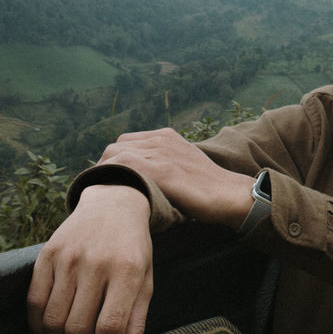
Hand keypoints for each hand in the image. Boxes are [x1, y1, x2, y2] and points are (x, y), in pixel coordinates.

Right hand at [27, 184, 152, 333]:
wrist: (113, 204)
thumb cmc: (133, 249)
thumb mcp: (144, 281)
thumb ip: (135, 322)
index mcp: (127, 271)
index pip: (110, 327)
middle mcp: (96, 263)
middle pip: (78, 329)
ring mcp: (68, 258)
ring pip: (53, 321)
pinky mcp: (46, 255)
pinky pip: (34, 303)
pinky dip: (39, 327)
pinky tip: (50, 330)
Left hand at [98, 127, 253, 227]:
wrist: (229, 194)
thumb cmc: (206, 188)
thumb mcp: (182, 165)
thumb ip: (162, 164)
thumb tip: (138, 179)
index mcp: (166, 135)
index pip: (124, 142)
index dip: (113, 162)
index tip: (110, 182)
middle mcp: (161, 139)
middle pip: (115, 147)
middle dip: (104, 168)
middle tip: (104, 192)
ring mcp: (161, 153)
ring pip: (115, 156)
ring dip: (105, 176)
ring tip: (104, 198)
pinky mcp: (163, 170)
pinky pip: (124, 166)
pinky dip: (112, 179)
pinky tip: (112, 198)